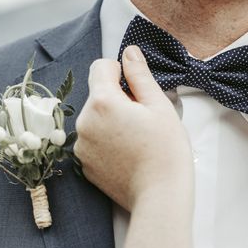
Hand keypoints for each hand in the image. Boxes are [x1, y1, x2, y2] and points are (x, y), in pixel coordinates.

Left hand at [74, 45, 193, 211]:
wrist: (159, 196)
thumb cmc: (166, 150)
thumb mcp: (158, 105)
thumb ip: (139, 75)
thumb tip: (129, 51)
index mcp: (102, 102)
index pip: (100, 67)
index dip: (120, 72)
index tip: (137, 90)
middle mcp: (84, 122)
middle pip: (98, 95)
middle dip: (117, 100)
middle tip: (143, 120)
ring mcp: (81, 146)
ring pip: (95, 119)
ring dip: (111, 121)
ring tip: (136, 139)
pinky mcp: (84, 165)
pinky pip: (93, 142)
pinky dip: (107, 142)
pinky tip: (128, 154)